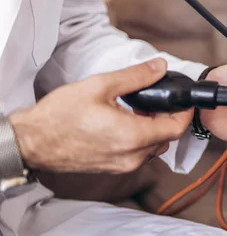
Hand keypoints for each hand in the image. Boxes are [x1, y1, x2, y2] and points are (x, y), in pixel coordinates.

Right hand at [10, 58, 191, 173]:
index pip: (176, 128)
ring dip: (154, 128)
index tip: (184, 100)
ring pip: (154, 147)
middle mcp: (132, 156)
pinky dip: (140, 138)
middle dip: (167, 118)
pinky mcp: (115, 168)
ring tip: (137, 109)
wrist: (33, 142)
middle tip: (156, 99)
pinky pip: (139, 153)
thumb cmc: (60, 116)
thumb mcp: (100, 86)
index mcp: (133, 136)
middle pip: (167, 138)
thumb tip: (159, 67)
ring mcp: (124, 165)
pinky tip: (125, 122)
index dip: (185, 112)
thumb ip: (136, 77)